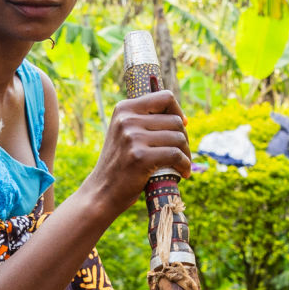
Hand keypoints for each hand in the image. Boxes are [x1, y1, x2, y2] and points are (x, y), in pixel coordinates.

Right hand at [86, 91, 190, 217]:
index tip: (182, 126)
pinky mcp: (140, 157)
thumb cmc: (119, 165)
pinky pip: (176, 155)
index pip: (165, 97)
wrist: (101, 192)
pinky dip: (184, 165)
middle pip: (175, 121)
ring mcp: (133, 138)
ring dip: (186, 154)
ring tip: (183, 165)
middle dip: (184, 138)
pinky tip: (183, 173)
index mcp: (124, 109)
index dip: (178, 111)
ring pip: (178, 138)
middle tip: (181, 154)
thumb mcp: (125, 134)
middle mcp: (127, 119)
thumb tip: (184, 119)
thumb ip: (146, 122)